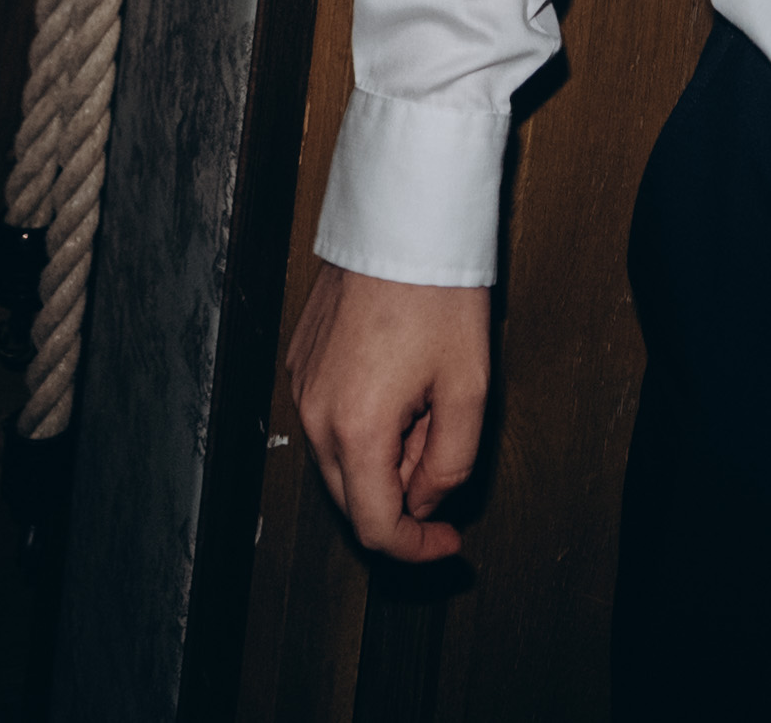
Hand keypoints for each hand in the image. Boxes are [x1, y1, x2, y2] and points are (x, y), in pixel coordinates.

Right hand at [284, 260, 490, 562]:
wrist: (404, 222)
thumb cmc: (439, 295)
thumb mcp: (468, 390)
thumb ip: (451, 463)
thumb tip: (428, 498)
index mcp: (356, 429)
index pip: (374, 526)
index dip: (416, 548)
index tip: (448, 543)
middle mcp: (315, 413)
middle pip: (352, 498)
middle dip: (403, 497)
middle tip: (445, 455)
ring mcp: (303, 385)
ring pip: (340, 459)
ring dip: (385, 458)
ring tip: (428, 404)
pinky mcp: (302, 361)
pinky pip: (329, 419)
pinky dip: (365, 425)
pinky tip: (401, 384)